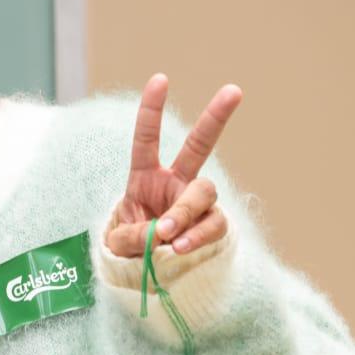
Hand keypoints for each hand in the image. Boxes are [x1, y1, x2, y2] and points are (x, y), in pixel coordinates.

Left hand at [104, 72, 242, 257]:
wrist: (149, 276)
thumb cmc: (132, 250)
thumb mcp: (119, 244)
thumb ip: (133, 237)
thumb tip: (161, 235)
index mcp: (146, 178)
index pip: (147, 140)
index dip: (151, 111)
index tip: (160, 79)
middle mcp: (176, 183)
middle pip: (199, 146)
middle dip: (216, 116)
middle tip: (234, 90)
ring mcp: (196, 203)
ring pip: (204, 192)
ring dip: (185, 212)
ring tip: (168, 234)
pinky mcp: (211, 225)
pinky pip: (213, 225)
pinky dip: (197, 237)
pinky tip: (181, 249)